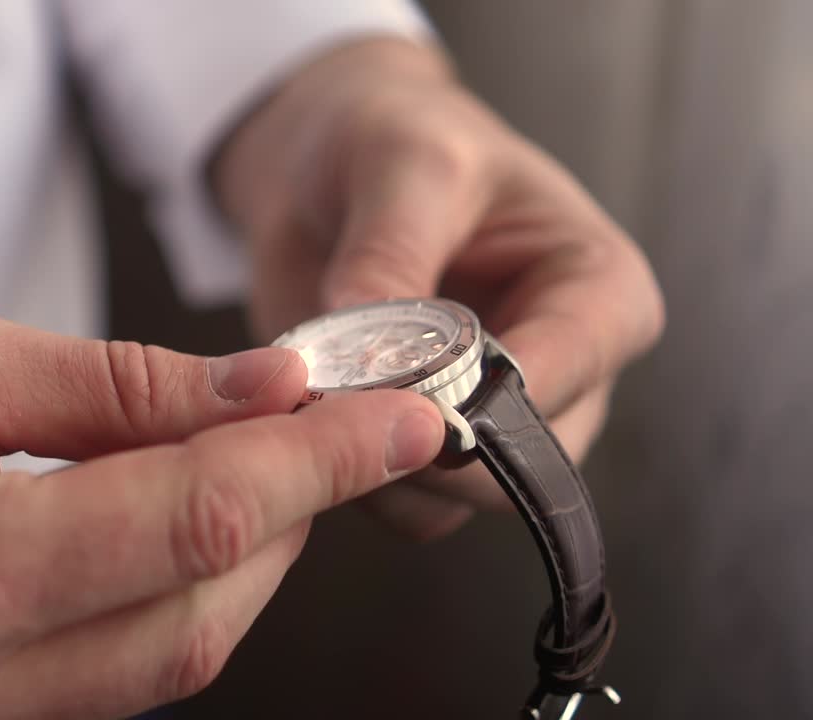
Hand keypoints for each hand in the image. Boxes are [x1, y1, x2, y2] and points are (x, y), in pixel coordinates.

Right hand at [0, 294, 442, 718]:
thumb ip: (119, 389)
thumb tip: (259, 392)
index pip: (197, 520)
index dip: (320, 463)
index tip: (400, 416)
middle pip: (202, 616)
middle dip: (294, 516)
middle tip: (336, 427)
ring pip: (166, 665)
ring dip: (240, 563)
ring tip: (269, 468)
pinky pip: (104, 685)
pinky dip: (169, 603)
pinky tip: (185, 532)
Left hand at [216, 37, 663, 539]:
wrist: (330, 168)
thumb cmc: (397, 144)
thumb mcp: (402, 165)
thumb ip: (394, 250)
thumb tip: (369, 350)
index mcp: (597, 291)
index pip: (572, 370)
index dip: (489, 397)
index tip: (400, 386)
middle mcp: (561, 373)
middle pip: (523, 465)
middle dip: (427, 448)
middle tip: (338, 398)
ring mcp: (491, 420)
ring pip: (456, 502)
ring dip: (375, 468)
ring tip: (311, 395)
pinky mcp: (423, 447)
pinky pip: (397, 504)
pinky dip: (343, 476)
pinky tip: (301, 417)